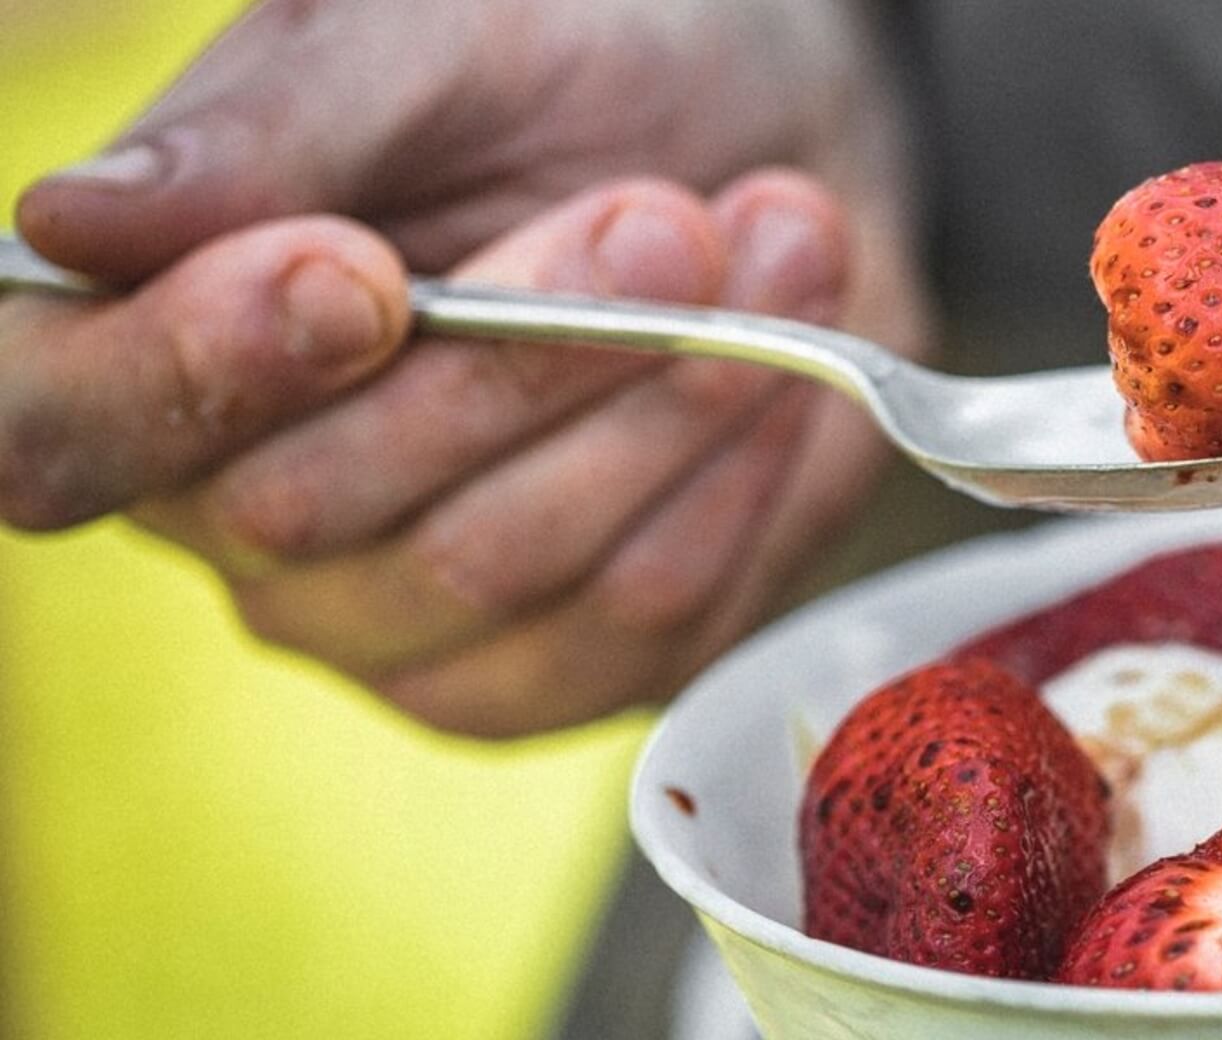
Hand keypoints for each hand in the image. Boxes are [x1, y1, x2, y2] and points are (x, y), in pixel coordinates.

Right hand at [0, 0, 929, 736]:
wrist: (763, 125)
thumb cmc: (559, 68)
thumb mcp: (422, 37)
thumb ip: (269, 128)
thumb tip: (73, 222)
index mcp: (142, 341)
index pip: (62, 430)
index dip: (195, 372)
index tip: (360, 274)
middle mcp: (240, 511)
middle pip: (315, 510)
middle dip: (529, 351)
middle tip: (667, 220)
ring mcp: (404, 618)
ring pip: (501, 572)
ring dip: (665, 401)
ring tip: (768, 244)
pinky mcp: (570, 665)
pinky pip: (646, 622)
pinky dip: (741, 475)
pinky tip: (790, 361)